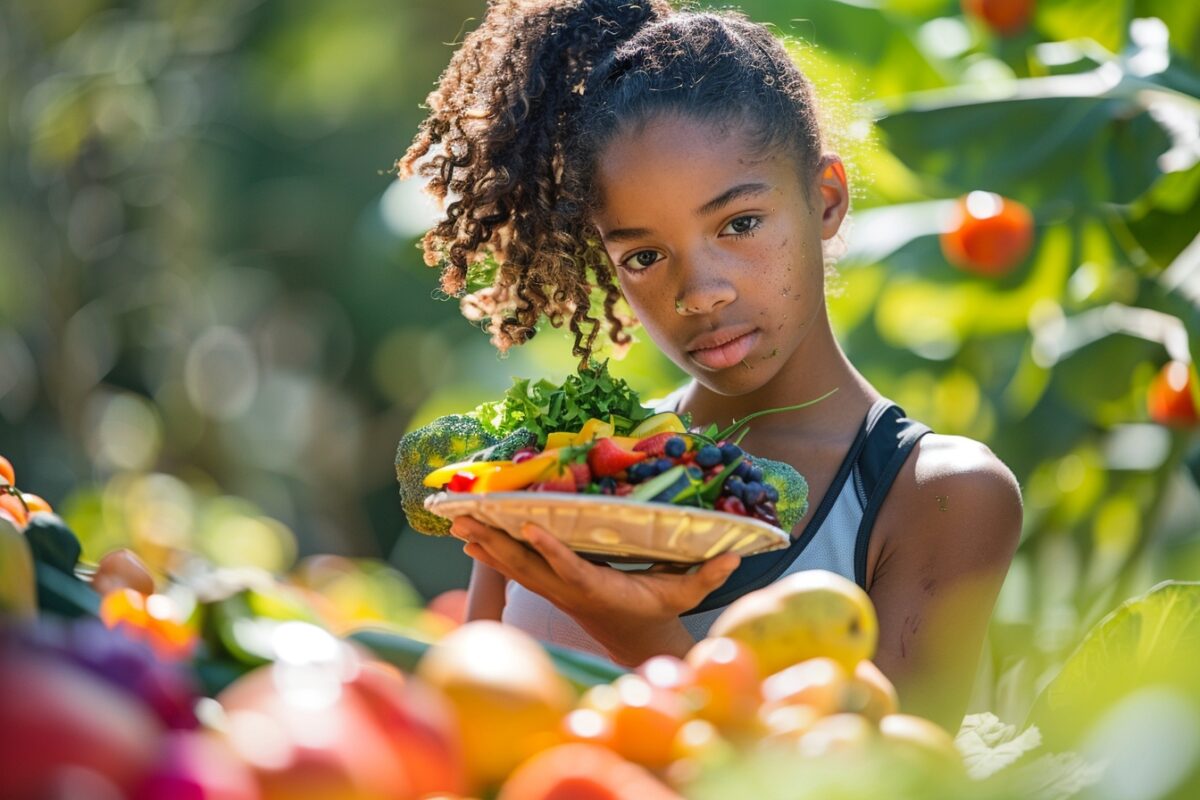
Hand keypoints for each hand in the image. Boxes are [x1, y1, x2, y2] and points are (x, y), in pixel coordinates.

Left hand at [450, 516, 739, 664]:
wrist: (633, 634)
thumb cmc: (657, 607)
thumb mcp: (685, 593)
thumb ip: (708, 576)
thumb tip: (736, 556)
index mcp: (599, 589)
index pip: (570, 568)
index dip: (549, 550)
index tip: (528, 527)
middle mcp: (569, 590)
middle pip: (527, 567)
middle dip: (497, 544)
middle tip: (466, 522)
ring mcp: (554, 589)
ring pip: (514, 567)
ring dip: (485, 546)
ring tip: (456, 524)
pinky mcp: (547, 584)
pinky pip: (514, 568)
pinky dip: (491, 552)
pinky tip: (468, 538)